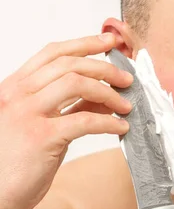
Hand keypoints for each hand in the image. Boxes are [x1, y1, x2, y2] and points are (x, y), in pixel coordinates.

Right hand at [0, 33, 132, 208]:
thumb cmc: (11, 165)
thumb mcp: (36, 127)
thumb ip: (65, 109)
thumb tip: (102, 97)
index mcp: (14, 89)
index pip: (52, 54)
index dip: (84, 44)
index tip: (108, 43)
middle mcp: (18, 96)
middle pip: (68, 64)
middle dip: (104, 67)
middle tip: (126, 79)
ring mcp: (28, 114)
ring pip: (76, 84)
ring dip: (108, 92)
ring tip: (126, 104)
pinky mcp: (41, 138)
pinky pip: (84, 120)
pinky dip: (108, 122)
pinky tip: (120, 128)